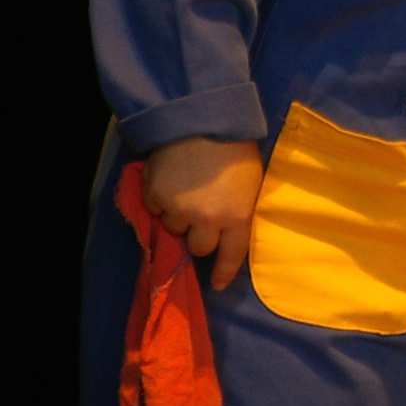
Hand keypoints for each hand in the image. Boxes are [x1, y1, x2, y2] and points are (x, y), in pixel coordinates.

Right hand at [144, 136, 263, 290]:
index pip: (231, 255)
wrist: (201, 120)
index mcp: (237, 215)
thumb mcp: (250, 181)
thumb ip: (240, 208)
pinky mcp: (155, 198)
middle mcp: (207, 220)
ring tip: (188, 188)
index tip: (218, 285)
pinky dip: (161, 200)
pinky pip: (156, 210)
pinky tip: (172, 179)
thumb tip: (228, 230)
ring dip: (179, 215)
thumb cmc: (236, 148)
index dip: (224, 272)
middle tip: (201, 215)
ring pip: (175, 228)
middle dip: (199, 235)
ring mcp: (178, 210)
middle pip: (199, 247)